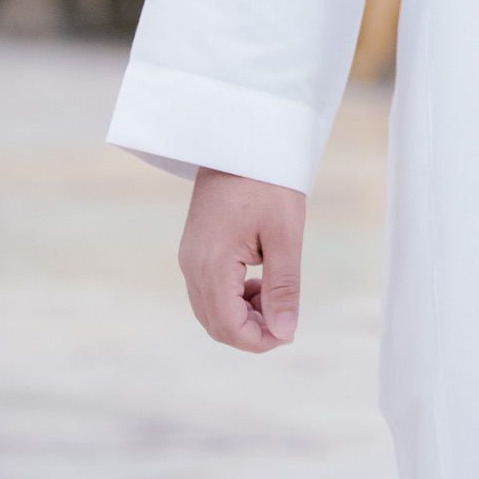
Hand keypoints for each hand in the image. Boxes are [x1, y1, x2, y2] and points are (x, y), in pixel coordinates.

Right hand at [179, 166, 306, 352]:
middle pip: (215, 323)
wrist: (243, 136)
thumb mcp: (285, 234)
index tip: (289, 333)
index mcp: (211, 265)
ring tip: (274, 295)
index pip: (227, 327)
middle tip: (285, 318)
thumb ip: (283, 287)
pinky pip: (208, 289)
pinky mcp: (195, 247)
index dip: (258, 341)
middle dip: (250, 331)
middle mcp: (191, 265)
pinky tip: (259, 281)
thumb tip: (285, 332)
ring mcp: (189, 256)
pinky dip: (232, 297)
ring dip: (241, 315)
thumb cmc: (268, 180)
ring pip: (210, 309)